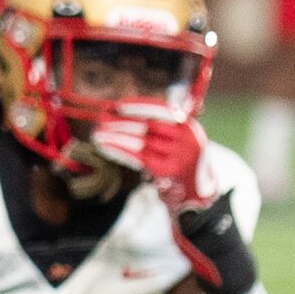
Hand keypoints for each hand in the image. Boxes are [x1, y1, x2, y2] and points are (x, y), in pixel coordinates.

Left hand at [85, 107, 206, 210]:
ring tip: (97, 133)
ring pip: (140, 141)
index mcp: (188, 125)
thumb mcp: (177, 138)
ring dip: (116, 136)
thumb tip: (125, 111)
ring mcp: (178, 155)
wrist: (196, 189)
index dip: (140, 105)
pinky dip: (119, 150)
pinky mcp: (167, 170)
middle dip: (123, 121)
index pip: (162, 109)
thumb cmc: (178, 160)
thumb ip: (159, 125)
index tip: (119, 104)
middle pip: (149, 125)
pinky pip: (137, 157)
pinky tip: (104, 146)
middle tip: (102, 119)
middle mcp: (186, 137)